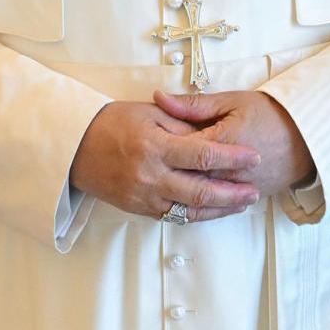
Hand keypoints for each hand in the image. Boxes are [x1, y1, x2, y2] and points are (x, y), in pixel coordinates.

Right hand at [69, 100, 260, 222]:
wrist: (75, 147)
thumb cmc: (113, 123)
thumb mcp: (149, 113)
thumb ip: (183, 124)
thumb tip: (214, 136)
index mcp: (155, 146)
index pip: (204, 155)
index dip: (233, 158)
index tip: (253, 156)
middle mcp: (151, 176)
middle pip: (202, 191)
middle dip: (233, 193)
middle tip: (254, 190)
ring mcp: (144, 196)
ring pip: (190, 210)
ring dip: (219, 209)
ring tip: (242, 204)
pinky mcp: (139, 209)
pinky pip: (174, 216)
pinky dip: (197, 214)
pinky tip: (213, 209)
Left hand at [153, 89, 314, 195]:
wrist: (309, 135)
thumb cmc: (271, 113)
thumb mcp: (233, 101)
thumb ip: (194, 105)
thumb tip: (160, 98)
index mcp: (223, 140)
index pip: (182, 148)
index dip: (162, 147)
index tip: (147, 143)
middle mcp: (231, 168)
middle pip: (188, 176)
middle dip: (166, 174)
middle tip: (147, 170)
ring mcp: (241, 185)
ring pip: (202, 195)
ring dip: (181, 193)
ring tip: (162, 187)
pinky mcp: (252, 195)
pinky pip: (221, 206)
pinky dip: (203, 205)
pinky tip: (187, 201)